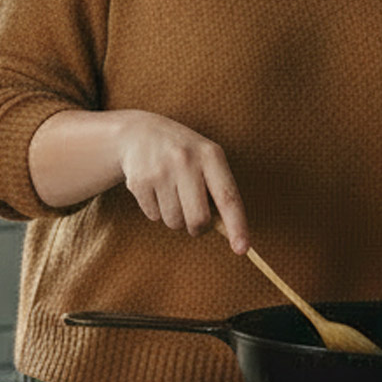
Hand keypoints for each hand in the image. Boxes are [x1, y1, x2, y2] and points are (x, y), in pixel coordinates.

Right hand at [113, 110, 250, 252]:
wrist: (139, 132)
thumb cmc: (183, 153)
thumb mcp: (205, 160)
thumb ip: (219, 191)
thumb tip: (231, 234)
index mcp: (210, 155)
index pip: (228, 197)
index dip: (237, 226)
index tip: (242, 249)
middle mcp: (185, 160)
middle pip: (199, 219)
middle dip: (198, 227)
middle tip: (194, 218)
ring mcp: (160, 171)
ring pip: (174, 221)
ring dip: (175, 218)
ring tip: (171, 194)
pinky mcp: (139, 181)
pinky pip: (154, 216)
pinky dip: (156, 210)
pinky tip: (155, 189)